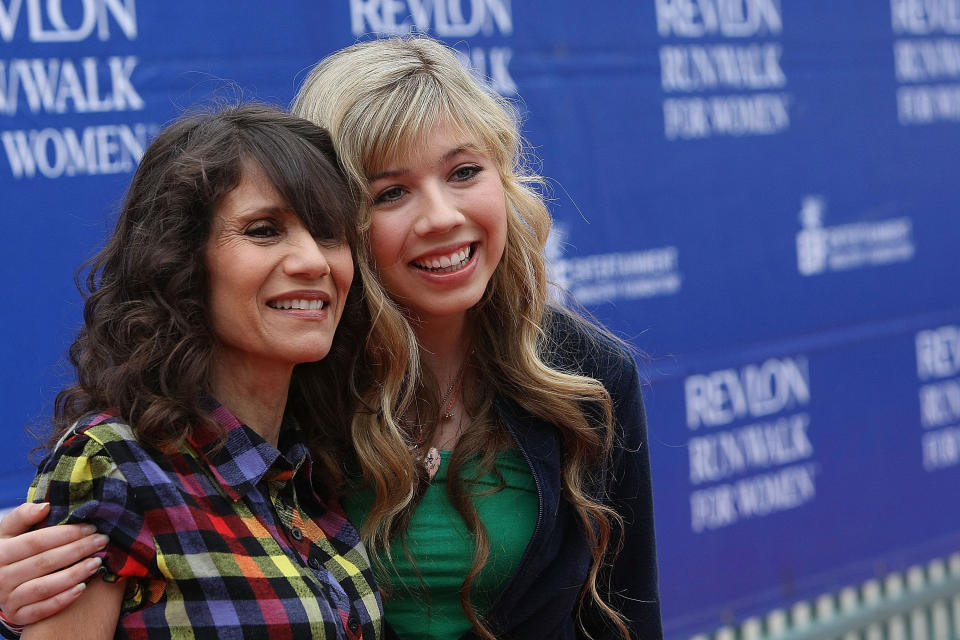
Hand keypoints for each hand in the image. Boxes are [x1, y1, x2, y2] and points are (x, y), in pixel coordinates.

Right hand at [0, 503, 107, 625]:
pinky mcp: (18, 615)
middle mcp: (0, 577)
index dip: (66, 534)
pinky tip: (83, 588)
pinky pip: (42, 610)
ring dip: (74, 574)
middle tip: (102, 541)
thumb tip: (45, 506)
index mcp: (0, 552)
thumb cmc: (14, 548)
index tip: (91, 527)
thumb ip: (24, 515)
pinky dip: (63, 599)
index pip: (36, 542)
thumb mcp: (11, 530)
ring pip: (45, 587)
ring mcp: (8, 599)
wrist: (1, 579)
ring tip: (97, 562)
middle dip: (78, 550)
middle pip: (44, 563)